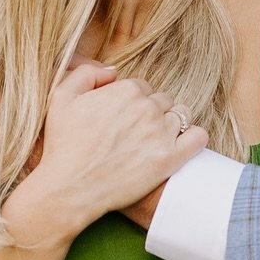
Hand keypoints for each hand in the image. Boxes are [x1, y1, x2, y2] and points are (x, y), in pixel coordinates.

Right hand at [10, 63, 205, 244]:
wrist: (69, 188)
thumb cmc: (63, 145)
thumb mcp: (60, 98)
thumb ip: (86, 74)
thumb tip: (113, 71)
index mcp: (125, 90)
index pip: (142, 88)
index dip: (131, 103)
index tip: (122, 120)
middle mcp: (147, 108)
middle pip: (162, 101)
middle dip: (151, 113)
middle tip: (134, 135)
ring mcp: (161, 133)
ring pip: (181, 117)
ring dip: (171, 125)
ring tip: (153, 142)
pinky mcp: (170, 159)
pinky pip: (198, 137)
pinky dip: (194, 138)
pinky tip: (182, 145)